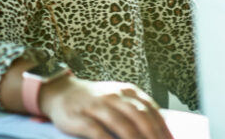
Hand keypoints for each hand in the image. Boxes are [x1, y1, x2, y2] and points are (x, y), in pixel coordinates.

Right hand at [38, 76, 173, 138]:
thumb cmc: (95, 100)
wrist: (61, 92)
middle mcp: (113, 95)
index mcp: (126, 90)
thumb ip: (137, 110)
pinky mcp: (80, 117)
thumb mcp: (118, 98)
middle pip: (140, 116)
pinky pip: (98, 132)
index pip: (150, 110)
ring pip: (122, 124)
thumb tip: (162, 131)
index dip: (163, 129)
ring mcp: (96, 105)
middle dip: (153, 136)